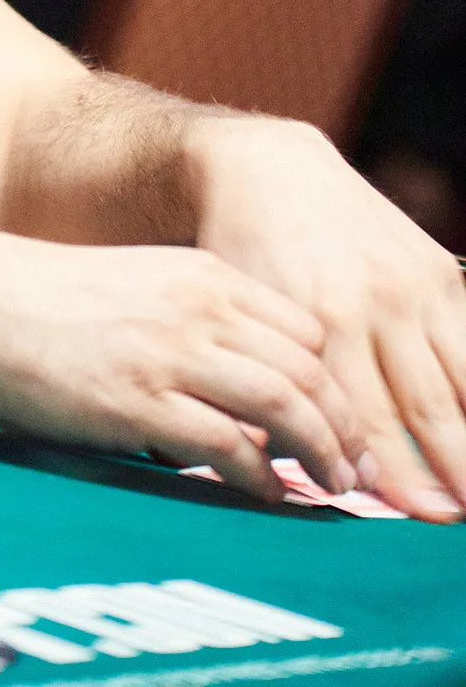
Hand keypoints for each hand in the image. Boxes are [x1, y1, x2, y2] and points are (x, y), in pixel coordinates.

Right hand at [0, 228, 364, 503]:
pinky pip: (230, 449)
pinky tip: (267, 495)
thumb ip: (187, 320)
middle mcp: (198, 308)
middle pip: (310, 371)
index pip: (305, 331)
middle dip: (341, 426)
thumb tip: (234, 381)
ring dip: (318, 456)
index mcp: (200, 274)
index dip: (333, 381)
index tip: (339, 419)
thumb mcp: (135, 285)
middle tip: (350, 467)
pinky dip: (261, 479)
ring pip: (285, 409)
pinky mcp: (139, 402)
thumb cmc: (39, 296)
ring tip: (327, 487)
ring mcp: (171, 354)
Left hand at [192, 114, 465, 521]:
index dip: (390, 473)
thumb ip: (271, 382)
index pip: (365, 417)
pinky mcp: (437, 268)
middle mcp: (375, 302)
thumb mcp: (244, 315)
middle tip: (452, 520)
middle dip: (445, 471)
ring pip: (458, 379)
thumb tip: (284, 463)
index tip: (412, 516)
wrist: (268, 169)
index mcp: (322, 319)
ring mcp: (413, 284)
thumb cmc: (244, 252)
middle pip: (423, 407)